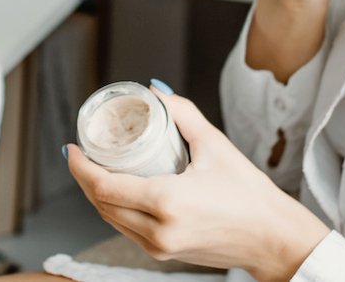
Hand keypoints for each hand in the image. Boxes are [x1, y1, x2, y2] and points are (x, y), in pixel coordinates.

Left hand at [67, 85, 329, 280]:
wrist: (272, 238)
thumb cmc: (250, 195)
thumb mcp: (214, 145)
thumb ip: (181, 113)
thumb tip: (155, 91)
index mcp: (167, 202)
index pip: (104, 186)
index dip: (80, 166)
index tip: (72, 147)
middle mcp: (158, 230)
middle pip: (100, 204)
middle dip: (84, 177)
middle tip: (81, 152)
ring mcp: (160, 247)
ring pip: (110, 219)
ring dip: (97, 194)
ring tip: (95, 166)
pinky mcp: (164, 254)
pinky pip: (126, 229)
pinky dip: (115, 208)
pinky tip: (116, 189)